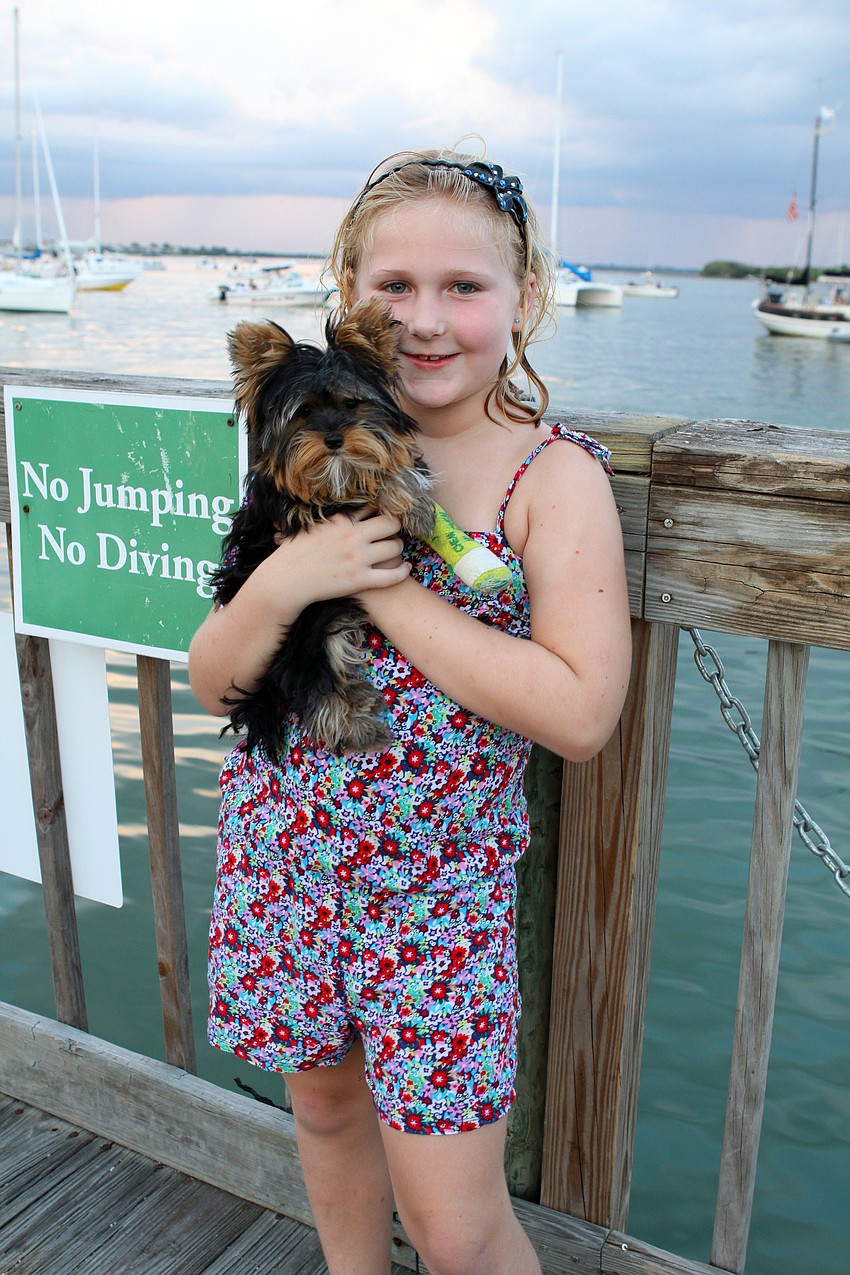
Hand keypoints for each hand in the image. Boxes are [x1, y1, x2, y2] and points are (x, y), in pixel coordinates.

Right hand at [270, 508, 409, 609]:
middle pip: (391, 523)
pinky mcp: (359, 580)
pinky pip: (391, 576)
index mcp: (342, 519)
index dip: (382, 508)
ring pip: (394, 547)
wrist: (286, 579)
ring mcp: (358, 558)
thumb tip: (343, 506)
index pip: (373, 506)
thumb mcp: (312, 525)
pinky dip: (402, 571)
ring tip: (396, 549)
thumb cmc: (294, 552)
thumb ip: (332, 516)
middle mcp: (353, 536)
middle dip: (396, 525)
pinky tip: (405, 569)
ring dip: (399, 547)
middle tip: (395, 530)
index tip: (386, 512)